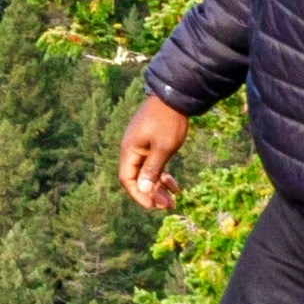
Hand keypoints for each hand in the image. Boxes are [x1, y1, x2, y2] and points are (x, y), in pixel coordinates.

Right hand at [118, 95, 188, 212]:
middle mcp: (133, 149)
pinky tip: (176, 187)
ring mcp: (142, 146)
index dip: (138, 194)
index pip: (127, 178)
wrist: (175, 96)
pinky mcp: (152, 144)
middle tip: (168, 206)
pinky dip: (163, 176)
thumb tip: (143, 190)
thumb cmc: (168, 121)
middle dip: (152, 194)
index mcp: (130, 150)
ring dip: (159, 187)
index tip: (152, 207)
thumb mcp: (163, 148)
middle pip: (138, 178)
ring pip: (147, 173)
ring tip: (174, 200)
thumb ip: (152, 170)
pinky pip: (154, 165)